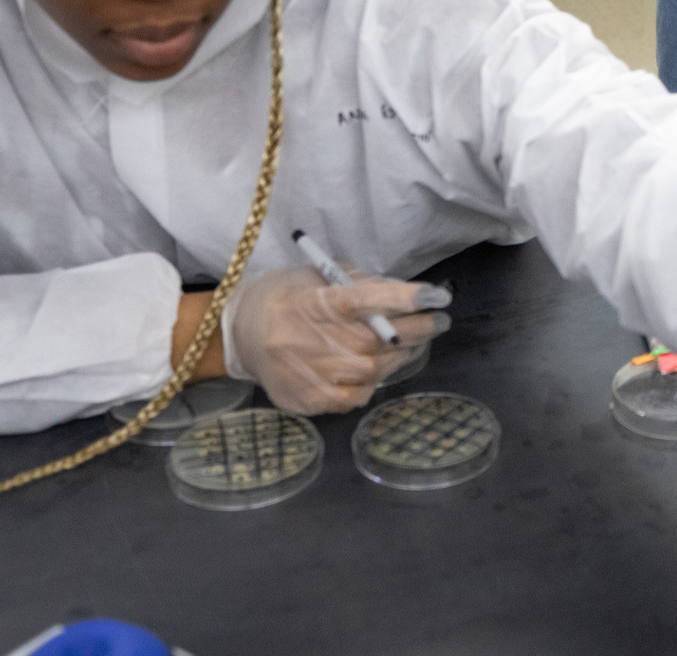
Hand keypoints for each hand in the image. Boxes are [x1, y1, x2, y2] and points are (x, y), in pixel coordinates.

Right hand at [223, 267, 449, 413]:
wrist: (239, 336)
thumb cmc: (283, 299)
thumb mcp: (312, 277)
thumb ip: (356, 284)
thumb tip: (402, 293)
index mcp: (308, 302)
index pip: (363, 300)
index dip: (404, 298)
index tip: (438, 295)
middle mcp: (306, 339)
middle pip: (376, 339)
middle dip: (416, 329)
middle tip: (438, 320)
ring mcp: (307, 374)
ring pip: (372, 370)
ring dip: (397, 355)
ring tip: (405, 343)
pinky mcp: (308, 399)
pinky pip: (356, 396)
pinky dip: (373, 382)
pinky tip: (374, 368)